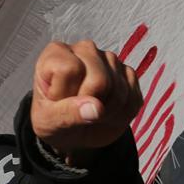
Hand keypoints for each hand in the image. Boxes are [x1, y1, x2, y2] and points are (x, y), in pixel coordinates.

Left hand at [30, 40, 141, 162]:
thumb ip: (67, 114)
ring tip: (92, 115)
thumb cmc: (54, 121)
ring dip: (107, 113)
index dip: (67, 94)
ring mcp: (109, 59)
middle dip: (90, 106)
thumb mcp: (49, 121)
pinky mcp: (128, 73)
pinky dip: (122, 115)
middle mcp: (85, 50)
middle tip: (78, 113)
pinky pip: (134, 98)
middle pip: (100, 80)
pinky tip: (107, 114)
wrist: (74, 133)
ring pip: (120, 89)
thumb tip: (96, 108)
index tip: (57, 103)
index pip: (72, 70)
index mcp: (57, 53)